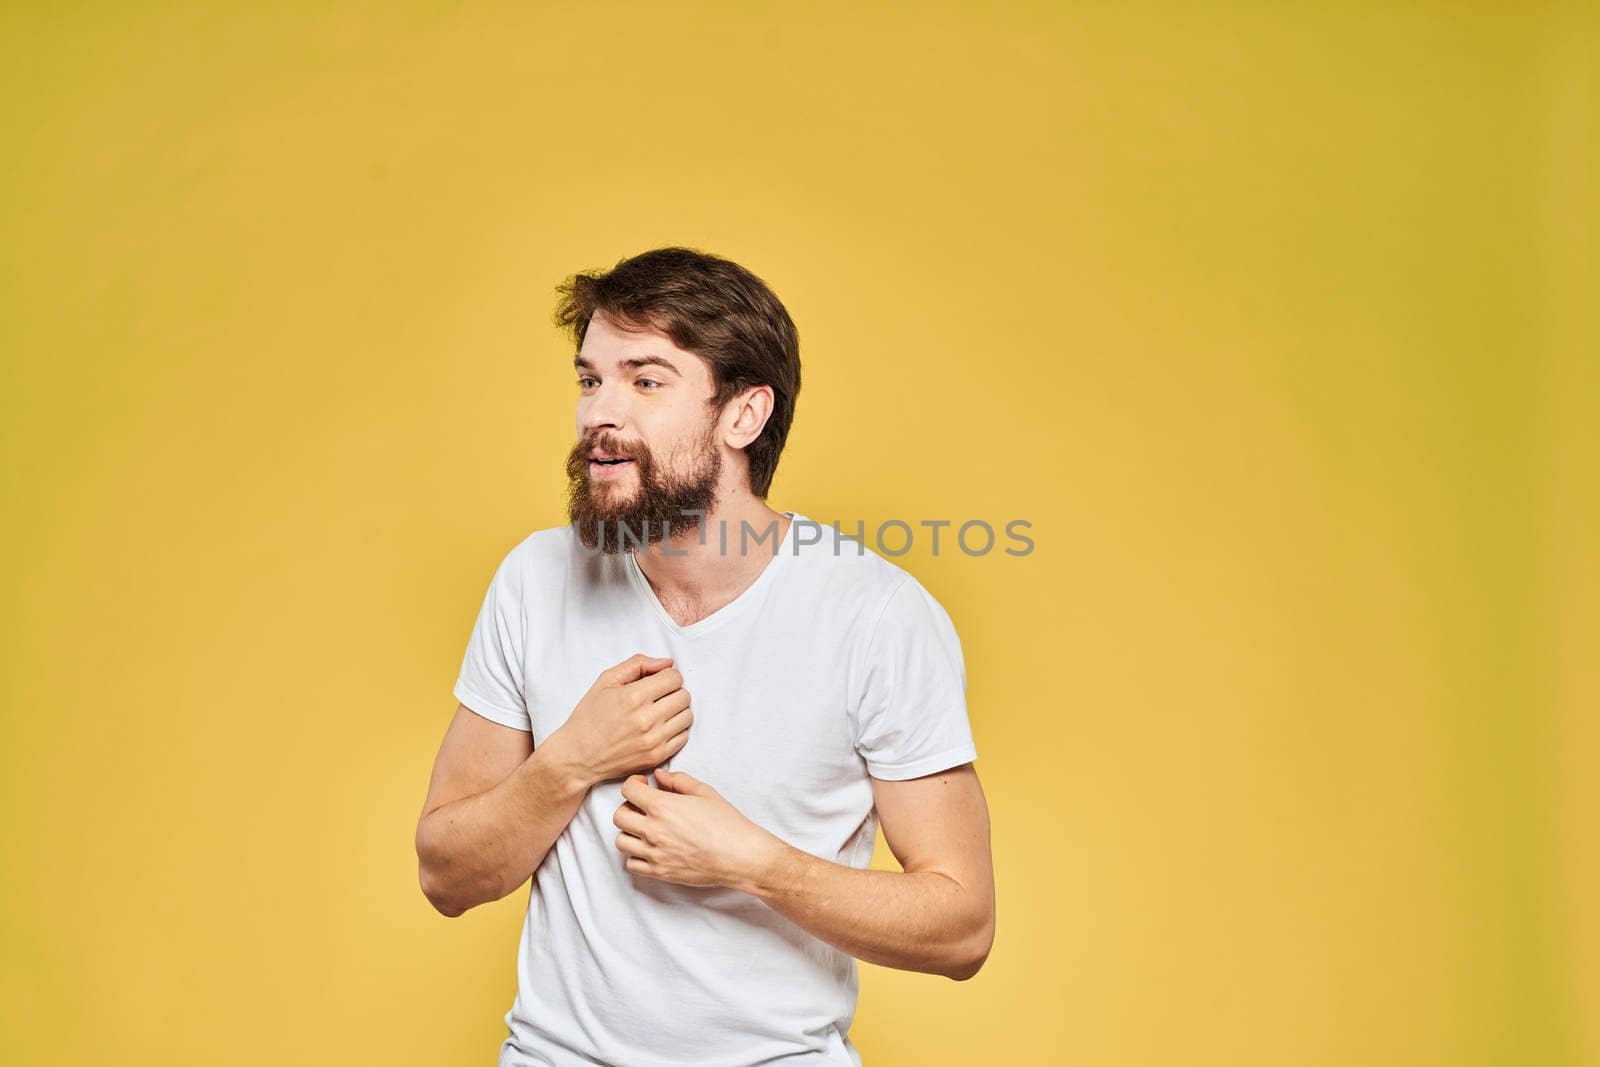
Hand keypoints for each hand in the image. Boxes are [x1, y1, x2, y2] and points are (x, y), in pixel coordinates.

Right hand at [555, 653, 692, 786]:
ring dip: (677, 710)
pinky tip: (659, 727)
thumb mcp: (605, 681)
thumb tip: (667, 663)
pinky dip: (675, 730)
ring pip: (687, 716)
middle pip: (684, 695)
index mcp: (632, 697)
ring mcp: (653, 740)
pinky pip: (683, 737)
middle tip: (658, 696)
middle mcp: (645, 719)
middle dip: (673, 691)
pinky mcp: (657, 757)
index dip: (667, 676)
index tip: (657, 681)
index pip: (674, 678)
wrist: (578, 756)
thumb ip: (638, 664)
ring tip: (659, 711)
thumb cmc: (589, 716)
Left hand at [612, 769, 785, 891]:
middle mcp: (653, 830)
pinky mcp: (659, 872)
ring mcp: (654, 853)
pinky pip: (630, 864)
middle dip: (628, 807)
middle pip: (619, 816)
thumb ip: (678, 780)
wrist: (739, 855)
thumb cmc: (726, 823)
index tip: (643, 785)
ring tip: (645, 829)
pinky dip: (635, 856)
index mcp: (662, 806)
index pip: (628, 790)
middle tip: (642, 807)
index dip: (633, 783)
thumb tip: (659, 776)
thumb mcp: (704, 792)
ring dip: (629, 832)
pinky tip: (649, 848)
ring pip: (621, 841)